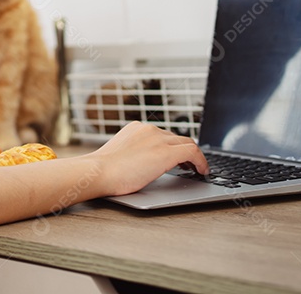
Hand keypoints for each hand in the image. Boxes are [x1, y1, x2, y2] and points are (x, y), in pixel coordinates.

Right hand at [89, 121, 208, 196]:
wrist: (98, 172)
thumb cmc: (103, 171)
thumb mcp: (120, 154)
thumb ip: (134, 152)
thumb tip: (143, 164)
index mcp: (137, 128)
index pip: (162, 134)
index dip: (172, 146)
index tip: (176, 156)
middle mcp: (149, 129)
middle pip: (176, 137)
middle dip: (184, 151)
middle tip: (189, 164)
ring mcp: (159, 139)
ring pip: (186, 143)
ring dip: (193, 156)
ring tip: (197, 168)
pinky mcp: (167, 152)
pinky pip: (192, 152)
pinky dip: (201, 161)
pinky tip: (202, 171)